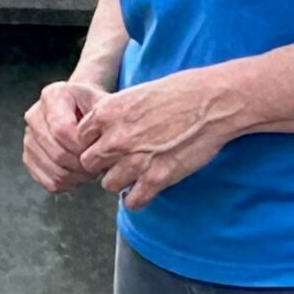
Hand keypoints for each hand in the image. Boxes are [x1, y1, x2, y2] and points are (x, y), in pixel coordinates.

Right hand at [23, 79, 108, 193]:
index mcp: (52, 96)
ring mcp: (29, 136)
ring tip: (90, 171)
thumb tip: (101, 145)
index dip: (83, 147)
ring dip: (75, 177)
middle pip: (56, 153)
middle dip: (81, 165)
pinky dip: (65, 184)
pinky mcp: (28, 155)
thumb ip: (103, 119)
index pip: (62, 130)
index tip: (99, 150)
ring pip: (52, 169)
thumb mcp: (103, 103)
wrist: (80, 107)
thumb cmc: (93, 106)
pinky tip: (77, 177)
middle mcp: (35, 114)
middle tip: (98, 165)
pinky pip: (46, 180)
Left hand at [77, 69, 254, 210]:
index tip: (105, 144)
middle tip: (118, 162)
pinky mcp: (157, 178)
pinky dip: (138, 199)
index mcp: (107, 113)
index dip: (93, 142)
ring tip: (135, 175)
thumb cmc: (180, 92)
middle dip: (102, 164)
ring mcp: (135, 160)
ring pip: (108, 185)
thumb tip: (104, 129)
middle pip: (89, 164)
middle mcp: (116, 138)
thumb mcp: (137, 94)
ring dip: (120, 182)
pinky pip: (133, 201)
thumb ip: (115, 114)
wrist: (214, 102)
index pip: (80, 138)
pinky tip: (146, 189)